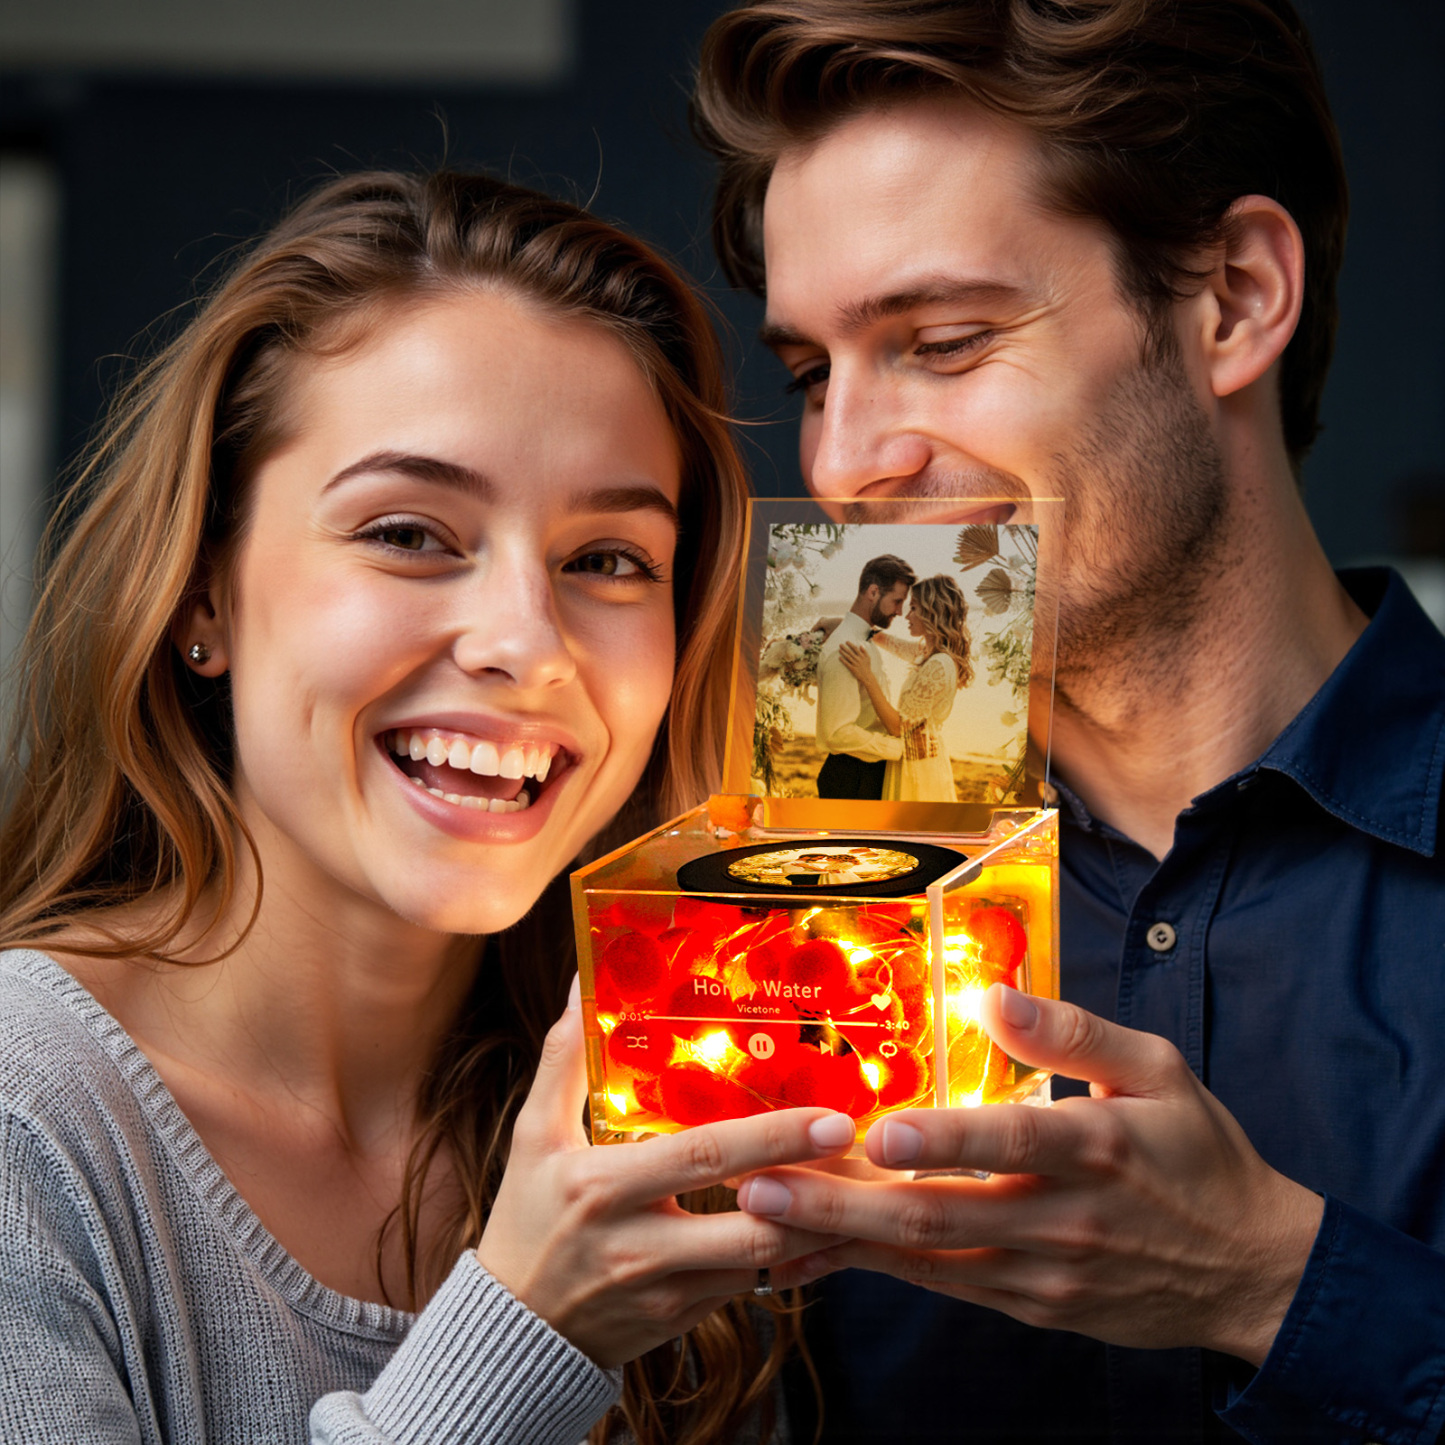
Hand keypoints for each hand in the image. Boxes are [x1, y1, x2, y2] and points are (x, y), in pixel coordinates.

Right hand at [476, 981, 854, 1367]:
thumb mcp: (532, 1136)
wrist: (514, 1333)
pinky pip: (751, 1285)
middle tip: (867, 1151)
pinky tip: (824, 1222)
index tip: (829, 1116)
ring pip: (762, 1261)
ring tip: (862, 1185)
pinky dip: (790, 1254)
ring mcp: (667, 1291)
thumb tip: (579, 982)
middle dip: (817, 1190)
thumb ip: (563, 1060)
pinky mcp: (685, 1320)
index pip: (702, 1157)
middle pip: (751, 1221)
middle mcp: (640, 1245)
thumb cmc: (527, 1217)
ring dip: (815, 1224)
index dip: (772, 1137)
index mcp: (604, 1186)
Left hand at [736, 985, 1323, 1366]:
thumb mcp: (1158, 1069)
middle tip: (763, 1184)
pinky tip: (822, 1250)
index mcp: (1100, 1146)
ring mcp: (1045, 1272)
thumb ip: (1072, 1030)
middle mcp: (1065, 1218)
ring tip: (764, 1219)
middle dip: (844, 1202)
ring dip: (843, 1238)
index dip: (944, 1141)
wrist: (1251, 1272)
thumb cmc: (1200, 1155)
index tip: (877, 1134)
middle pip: (944, 1215)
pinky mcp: (1033, 1306)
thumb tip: (990, 994)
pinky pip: (944, 1286)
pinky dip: (879, 1269)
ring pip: (930, 1260)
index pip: (1012, 1141)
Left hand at [838, 641, 873, 681]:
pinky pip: (847, 663)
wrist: (866, 676)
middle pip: (850, 652)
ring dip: (843, 653)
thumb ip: (864, 651)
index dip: (850, 645)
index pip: (855, 649)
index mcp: (862, 656)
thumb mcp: (868, 658)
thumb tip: (860, 645)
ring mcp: (855, 664)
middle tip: (840, 644)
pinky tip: (839, 657)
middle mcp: (858, 659)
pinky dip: (843, 660)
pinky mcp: (852, 669)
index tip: (846, 642)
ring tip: (839, 650)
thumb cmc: (867, 666)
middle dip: (845, 648)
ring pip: (848, 657)